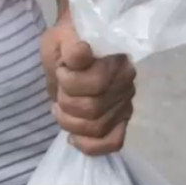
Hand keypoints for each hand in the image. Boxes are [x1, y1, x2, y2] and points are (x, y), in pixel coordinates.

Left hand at [40, 19, 136, 154]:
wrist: (69, 55)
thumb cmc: (64, 46)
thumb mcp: (59, 39)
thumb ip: (70, 47)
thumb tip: (82, 51)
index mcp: (115, 58)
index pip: (95, 83)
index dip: (69, 81)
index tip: (62, 68)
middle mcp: (126, 81)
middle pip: (92, 109)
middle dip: (66, 102)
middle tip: (60, 90)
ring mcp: (125, 102)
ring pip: (97, 128)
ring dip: (70, 122)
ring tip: (61, 108)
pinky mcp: (120, 121)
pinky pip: (112, 143)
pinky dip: (89, 145)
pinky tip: (73, 137)